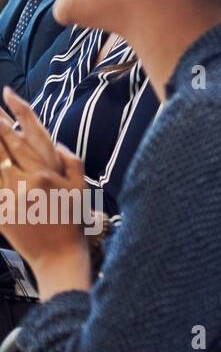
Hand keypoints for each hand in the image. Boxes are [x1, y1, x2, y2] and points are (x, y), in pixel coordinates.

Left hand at [0, 88, 91, 286]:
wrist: (58, 255)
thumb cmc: (72, 220)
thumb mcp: (81, 186)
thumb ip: (70, 159)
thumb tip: (54, 142)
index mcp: (46, 171)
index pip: (25, 135)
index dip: (14, 114)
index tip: (6, 96)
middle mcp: (25, 181)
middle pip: (3, 145)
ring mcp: (8, 197)